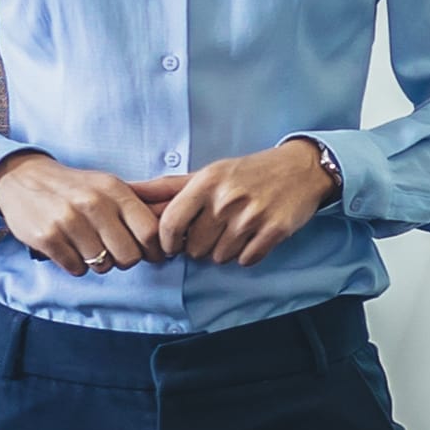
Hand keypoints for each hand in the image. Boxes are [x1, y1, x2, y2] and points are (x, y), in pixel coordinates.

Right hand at [0, 152, 159, 272]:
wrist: (23, 178)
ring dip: (97, 263)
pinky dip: (75, 264)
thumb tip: (169, 238)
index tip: (149, 254)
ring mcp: (69, 220)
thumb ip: (135, 209)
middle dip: (123, 260)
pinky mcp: (47, 236)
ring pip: (103, 266)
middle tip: (111, 250)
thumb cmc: (74, 188)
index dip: (154, 250)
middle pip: (129, 256)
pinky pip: (76, 268)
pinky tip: (68, 248)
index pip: (150, 232)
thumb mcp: (107, 186)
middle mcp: (93, 203)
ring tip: (86, 245)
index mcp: (114, 190)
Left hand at [131, 137, 338, 265]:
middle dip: (200, 247)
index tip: (173, 245)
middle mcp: (226, 199)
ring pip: (220, 258)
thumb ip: (167, 187)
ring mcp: (251, 217)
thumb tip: (129, 191)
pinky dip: (246, 255)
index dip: (167, 242)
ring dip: (223, 251)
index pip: (171, 225)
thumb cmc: (246, 173)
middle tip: (212, 233)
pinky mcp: (274, 231)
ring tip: (234, 232)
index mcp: (206, 183)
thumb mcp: (207, 173)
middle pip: (195, 248)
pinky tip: (252, 237)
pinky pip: (246, 260)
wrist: (299, 169)